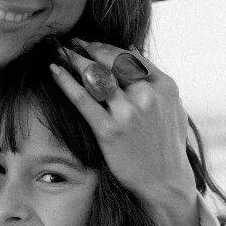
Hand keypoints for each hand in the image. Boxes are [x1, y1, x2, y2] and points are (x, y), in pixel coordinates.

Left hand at [50, 40, 210, 225]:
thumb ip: (154, 79)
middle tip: (71, 42)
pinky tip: (53, 70)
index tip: (91, 43)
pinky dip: (65, 81)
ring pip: (95, 75)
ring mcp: (128, 113)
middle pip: (111, 60)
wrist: (165, 183)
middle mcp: (147, 95)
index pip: (131, 56)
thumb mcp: (172, 108)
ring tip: (59, 51)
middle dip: (88, 48)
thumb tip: (131, 50)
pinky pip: (82, 99)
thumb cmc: (166, 147)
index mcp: (164, 86)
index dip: (107, 46)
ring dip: (74, 59)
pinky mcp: (109, 130)